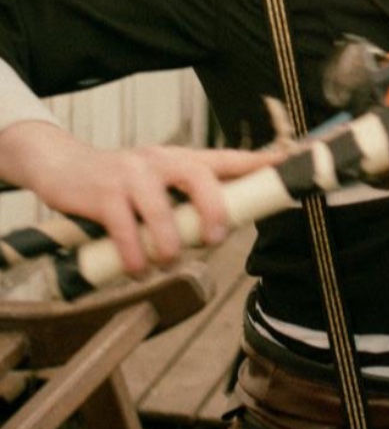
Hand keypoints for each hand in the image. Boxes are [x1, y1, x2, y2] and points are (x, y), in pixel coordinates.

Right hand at [0, 121, 280, 275]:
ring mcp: (131, 175)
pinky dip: (135, 257)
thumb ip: (186, 199)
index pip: (227, 158)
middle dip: (212, 210)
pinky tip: (138, 271)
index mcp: (181, 159)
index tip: (287, 164)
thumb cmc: (121, 182)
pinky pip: (125, 228)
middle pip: (199, 175)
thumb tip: (222, 230)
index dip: (258, 162)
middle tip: (215, 240)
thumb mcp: (159, 181)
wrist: (62, 166)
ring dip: (170, 245)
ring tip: (170, 263)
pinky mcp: (103, 194)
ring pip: (161, 209)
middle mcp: (160, 161)